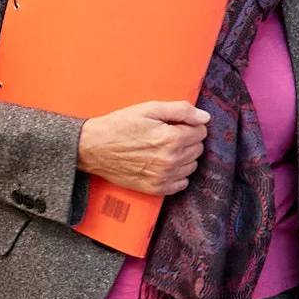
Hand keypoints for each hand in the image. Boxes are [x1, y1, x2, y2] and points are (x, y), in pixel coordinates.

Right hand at [78, 100, 208, 195]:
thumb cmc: (120, 125)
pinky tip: (164, 164)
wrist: (93, 148)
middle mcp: (170, 161)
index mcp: (171, 139)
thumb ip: (181, 110)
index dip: (191, 125)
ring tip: (165, 148)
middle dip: (188, 139)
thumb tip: (205, 117)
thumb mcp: (149, 108)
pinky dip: (178, 174)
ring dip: (184, 156)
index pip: (201, 132)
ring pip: (192, 166)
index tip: (176, 123)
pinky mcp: (155, 189)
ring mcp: (163, 177)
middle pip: (198, 149)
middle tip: (169, 134)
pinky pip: (181, 184)